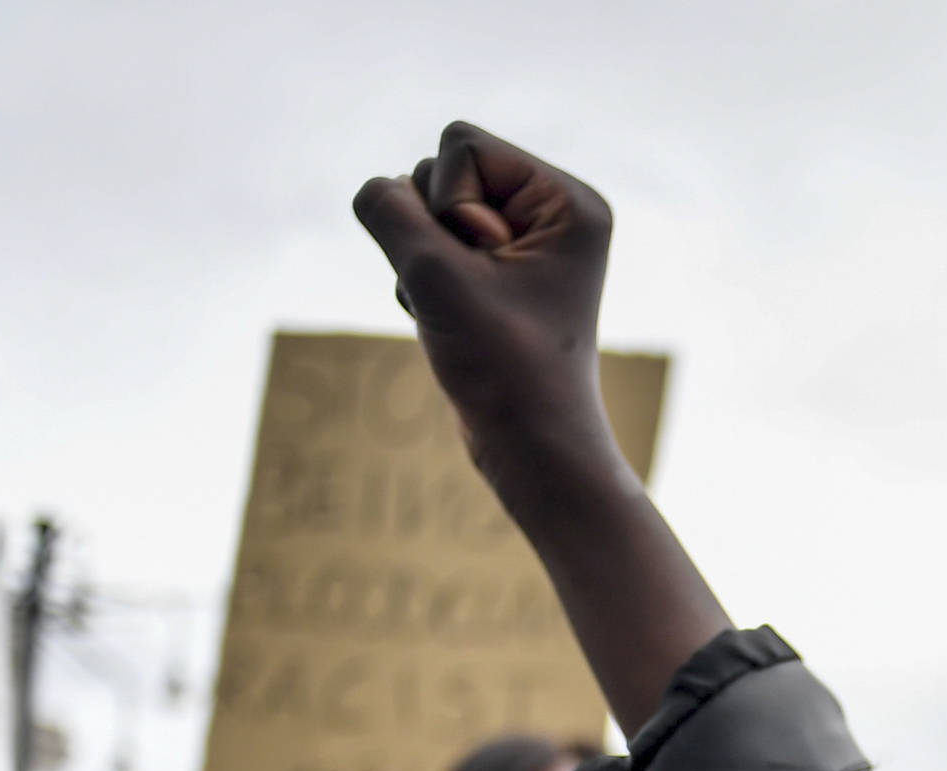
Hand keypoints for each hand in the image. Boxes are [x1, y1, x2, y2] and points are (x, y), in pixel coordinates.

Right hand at [354, 124, 621, 490]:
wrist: (533, 452)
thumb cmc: (503, 369)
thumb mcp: (434, 276)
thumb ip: (389, 211)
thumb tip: (378, 190)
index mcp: (568, 201)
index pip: (461, 143)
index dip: (449, 204)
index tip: (490, 267)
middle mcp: (552, 215)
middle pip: (439, 170)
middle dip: (434, 235)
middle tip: (478, 297)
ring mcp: (522, 246)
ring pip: (424, 213)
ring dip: (421, 264)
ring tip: (464, 315)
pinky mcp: (495, 276)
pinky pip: (426, 249)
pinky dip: (422, 285)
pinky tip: (453, 327)